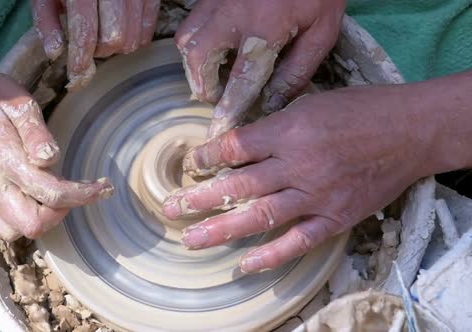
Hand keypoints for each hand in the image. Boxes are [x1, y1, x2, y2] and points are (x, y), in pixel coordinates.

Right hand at [0, 73, 113, 240]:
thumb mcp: (20, 104)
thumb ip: (36, 133)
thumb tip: (51, 158)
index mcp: (5, 161)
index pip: (50, 193)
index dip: (83, 195)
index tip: (104, 187)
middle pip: (33, 224)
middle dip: (62, 212)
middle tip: (78, 190)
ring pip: (18, 232)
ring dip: (45, 218)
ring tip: (59, 193)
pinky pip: (7, 227)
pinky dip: (28, 219)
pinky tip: (41, 198)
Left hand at [32, 0, 160, 89]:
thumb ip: (46, 20)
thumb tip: (55, 53)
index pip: (85, 32)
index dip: (80, 58)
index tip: (76, 76)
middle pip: (114, 38)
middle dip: (101, 51)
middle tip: (90, 45)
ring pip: (133, 37)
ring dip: (118, 46)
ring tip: (104, 36)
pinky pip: (148, 27)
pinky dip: (137, 37)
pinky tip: (123, 31)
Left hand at [163, 85, 434, 272]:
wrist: (409, 132)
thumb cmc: (360, 110)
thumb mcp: (310, 104)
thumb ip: (274, 126)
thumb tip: (238, 143)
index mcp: (289, 132)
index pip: (235, 147)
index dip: (207, 156)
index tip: (190, 163)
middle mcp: (298, 166)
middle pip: (239, 185)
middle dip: (200, 197)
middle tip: (171, 208)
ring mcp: (316, 196)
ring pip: (260, 216)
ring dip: (222, 229)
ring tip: (192, 238)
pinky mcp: (335, 218)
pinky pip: (298, 241)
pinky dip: (271, 256)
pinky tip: (244, 265)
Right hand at [175, 0, 344, 137]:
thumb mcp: (322, 31)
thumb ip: (298, 69)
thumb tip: (274, 102)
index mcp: (265, 28)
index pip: (240, 80)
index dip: (229, 109)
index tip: (220, 132)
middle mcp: (233, 16)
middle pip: (200, 60)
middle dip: (205, 86)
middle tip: (219, 96)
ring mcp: (217, 3)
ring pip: (186, 42)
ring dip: (196, 67)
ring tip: (215, 76)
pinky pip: (189, 26)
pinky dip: (194, 46)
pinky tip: (214, 51)